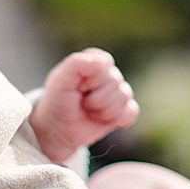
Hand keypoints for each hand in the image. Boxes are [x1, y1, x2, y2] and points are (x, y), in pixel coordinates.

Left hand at [30, 48, 138, 163]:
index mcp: (95, 61)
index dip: (91, 79)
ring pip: (124, 98)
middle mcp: (110, 74)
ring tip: (89, 110)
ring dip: (102, 111)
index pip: (105, 65)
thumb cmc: (58, 100)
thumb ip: (76, 64)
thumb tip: (101, 63)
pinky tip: (102, 119)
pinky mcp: (124, 109)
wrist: (58, 127)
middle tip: (81, 102)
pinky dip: (116, 119)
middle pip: (115, 83)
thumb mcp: (60, 80)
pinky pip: (131, 112)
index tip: (77, 86)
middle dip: (95, 98)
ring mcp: (119, 91)